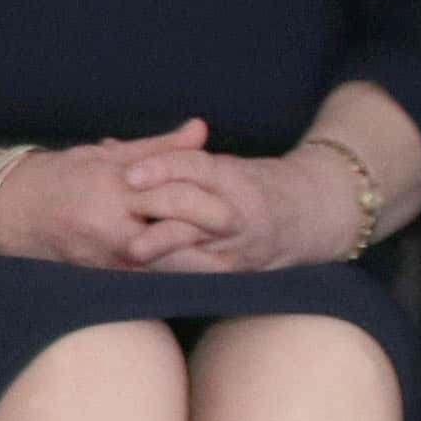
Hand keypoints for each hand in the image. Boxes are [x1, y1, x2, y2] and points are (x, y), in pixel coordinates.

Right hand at [0, 121, 224, 270]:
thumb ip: (159, 148)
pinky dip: (172, 275)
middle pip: (176, 236)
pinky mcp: (98, 275)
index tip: (241, 212)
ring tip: (232, 264)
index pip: (175, 195)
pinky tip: (195, 274)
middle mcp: (111, 223)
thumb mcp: (105, 154)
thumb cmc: (54, 176)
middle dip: (212, 243)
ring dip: (198, 265)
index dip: (211, 207)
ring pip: (165, 265)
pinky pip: (146, 278)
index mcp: (114, 185)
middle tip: (245, 242)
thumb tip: (202, 131)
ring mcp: (104, 254)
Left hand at [116, 141, 354, 275]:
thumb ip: (166, 158)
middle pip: (196, 211)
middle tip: (126, 222)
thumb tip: (107, 147)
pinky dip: (173, 272)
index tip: (130, 175)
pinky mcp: (236, 269)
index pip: (196, 167)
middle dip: (161, 217)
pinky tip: (144, 273)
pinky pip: (202, 274)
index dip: (163, 168)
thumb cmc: (248, 183)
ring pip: (199, 249)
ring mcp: (240, 243)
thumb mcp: (216, 165)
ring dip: (164, 251)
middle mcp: (238, 210)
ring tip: (131, 252)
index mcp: (232, 177)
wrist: (313, 212)